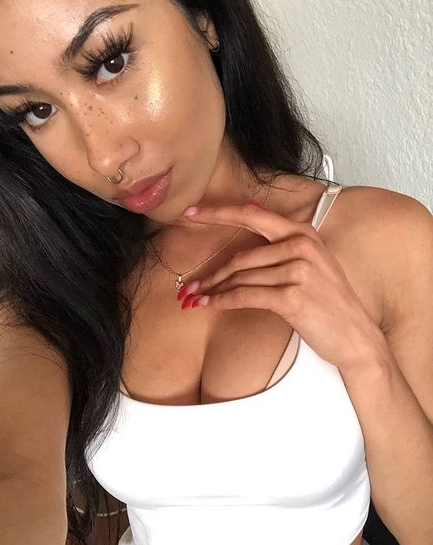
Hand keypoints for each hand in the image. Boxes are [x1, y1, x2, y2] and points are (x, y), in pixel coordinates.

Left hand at [178, 200, 385, 370]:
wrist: (356, 336)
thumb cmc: (329, 301)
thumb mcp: (312, 262)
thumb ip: (282, 242)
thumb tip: (249, 208)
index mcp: (302, 232)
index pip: (251, 214)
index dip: (217, 213)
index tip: (190, 213)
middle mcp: (300, 245)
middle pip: (241, 256)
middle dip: (211, 272)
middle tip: (189, 284)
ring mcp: (298, 270)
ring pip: (241, 278)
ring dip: (214, 290)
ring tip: (196, 298)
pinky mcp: (292, 296)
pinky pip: (245, 295)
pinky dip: (223, 301)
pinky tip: (209, 305)